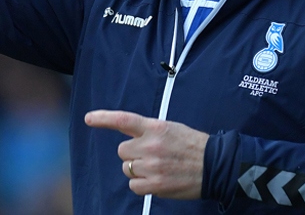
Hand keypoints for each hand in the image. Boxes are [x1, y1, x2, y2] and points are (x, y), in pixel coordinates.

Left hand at [85, 110, 207, 199]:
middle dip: (133, 154)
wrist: (215, 165)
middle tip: (152, 155)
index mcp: (156, 127)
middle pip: (122, 150)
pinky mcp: (156, 185)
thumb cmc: (193, 145)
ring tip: (159, 167)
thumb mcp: (171, 128)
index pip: (124, 120)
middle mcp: (151, 145)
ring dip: (138, 169)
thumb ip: (149, 131)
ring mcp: (152, 166)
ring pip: (127, 168)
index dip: (103, 118)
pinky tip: (157, 180)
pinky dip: (141, 185)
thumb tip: (130, 138)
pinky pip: (134, 186)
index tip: (89, 118)